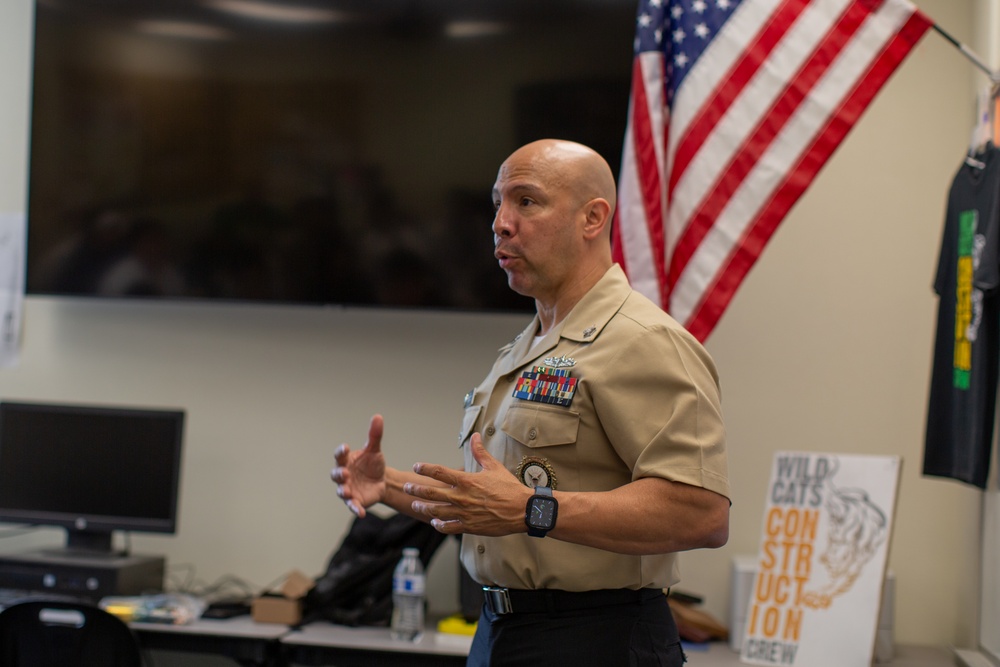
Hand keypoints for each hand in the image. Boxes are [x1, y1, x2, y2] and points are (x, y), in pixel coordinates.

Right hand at [331, 414, 387, 517]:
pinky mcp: (356, 501)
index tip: (345, 447)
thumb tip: (378, 416)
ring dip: (343, 492)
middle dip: (339, 474)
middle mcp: (344, 476)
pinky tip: (360, 513)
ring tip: (346, 492)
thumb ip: (374, 436)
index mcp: (346, 461)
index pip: (340, 456)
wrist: (382, 481)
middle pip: (336, 475)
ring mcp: (348, 489)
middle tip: (344, 473)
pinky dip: (355, 509)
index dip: (341, 452)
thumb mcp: (375, 450)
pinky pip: (353, 506)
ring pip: (341, 491)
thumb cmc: (373, 464)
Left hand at [404, 433, 530, 535]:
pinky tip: (435, 522)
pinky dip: (439, 525)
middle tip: (406, 487)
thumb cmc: (509, 488)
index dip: (425, 468)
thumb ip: (480, 452)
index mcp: (466, 481)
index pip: (439, 472)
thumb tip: (475, 436)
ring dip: (423, 508)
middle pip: (431, 493)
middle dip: (416, 489)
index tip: (416, 466)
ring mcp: (464, 513)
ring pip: (436, 511)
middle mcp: (461, 497)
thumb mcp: (494, 467)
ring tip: (415, 506)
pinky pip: (449, 527)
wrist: (522, 510)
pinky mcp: (469, 526)